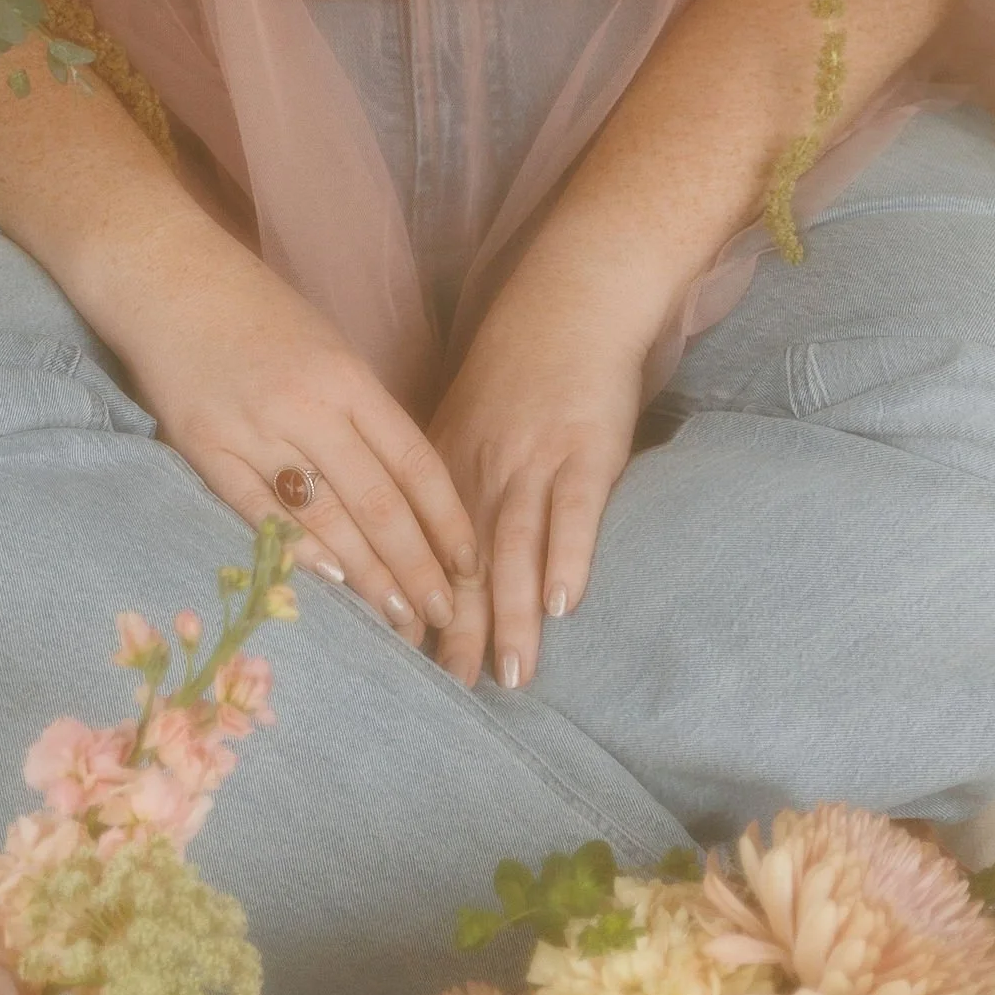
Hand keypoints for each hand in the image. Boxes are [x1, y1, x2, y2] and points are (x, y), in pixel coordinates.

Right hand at [113, 216, 478, 646]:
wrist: (166, 276)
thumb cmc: (255, 310)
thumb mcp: (326, 346)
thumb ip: (360, 411)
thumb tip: (402, 486)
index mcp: (348, 377)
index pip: (414, 462)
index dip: (447, 520)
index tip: (471, 566)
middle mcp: (309, 406)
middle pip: (378, 500)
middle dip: (416, 565)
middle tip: (444, 615)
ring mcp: (255, 428)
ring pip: (326, 516)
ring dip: (366, 574)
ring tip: (397, 618)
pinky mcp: (204, 446)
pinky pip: (256, 510)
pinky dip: (294, 549)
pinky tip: (326, 583)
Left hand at [426, 279, 648, 689]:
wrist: (572, 300)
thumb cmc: (520, 365)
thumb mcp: (464, 417)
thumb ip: (449, 480)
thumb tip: (431, 551)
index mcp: (446, 463)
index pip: (423, 550)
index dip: (417, 608)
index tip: (407, 666)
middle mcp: (483, 467)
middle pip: (466, 563)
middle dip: (458, 631)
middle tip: (452, 694)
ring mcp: (535, 459)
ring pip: (515, 548)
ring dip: (512, 615)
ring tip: (510, 675)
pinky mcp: (587, 449)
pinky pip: (576, 510)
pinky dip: (569, 555)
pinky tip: (564, 604)